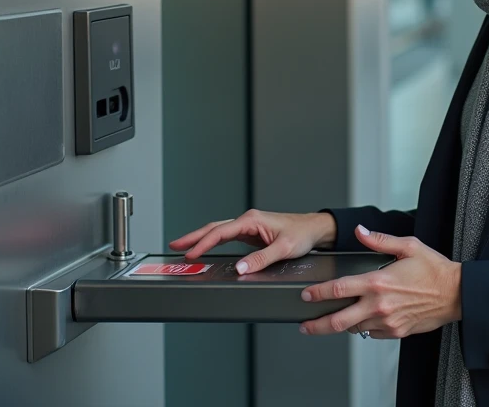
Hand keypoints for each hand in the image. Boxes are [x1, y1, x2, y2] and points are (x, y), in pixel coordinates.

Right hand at [168, 210, 336, 273]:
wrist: (314, 229)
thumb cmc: (302, 234)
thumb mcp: (283, 249)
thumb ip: (261, 259)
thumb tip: (240, 268)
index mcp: (252, 220)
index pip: (221, 232)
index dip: (203, 243)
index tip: (191, 254)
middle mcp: (248, 221)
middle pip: (214, 228)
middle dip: (193, 236)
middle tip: (174, 245)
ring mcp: (249, 227)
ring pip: (219, 232)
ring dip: (201, 238)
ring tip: (184, 246)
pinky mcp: (252, 234)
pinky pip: (227, 238)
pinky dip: (214, 242)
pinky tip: (206, 247)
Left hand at [298, 225, 460, 339]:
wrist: (456, 294)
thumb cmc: (434, 270)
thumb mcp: (408, 246)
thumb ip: (379, 240)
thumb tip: (360, 231)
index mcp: (378, 282)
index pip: (338, 290)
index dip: (317, 293)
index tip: (306, 295)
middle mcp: (379, 305)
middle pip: (338, 320)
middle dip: (317, 325)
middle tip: (305, 325)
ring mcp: (388, 322)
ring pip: (354, 329)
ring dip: (341, 326)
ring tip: (332, 321)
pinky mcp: (396, 332)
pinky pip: (372, 333)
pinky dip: (364, 328)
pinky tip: (362, 320)